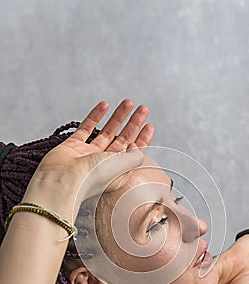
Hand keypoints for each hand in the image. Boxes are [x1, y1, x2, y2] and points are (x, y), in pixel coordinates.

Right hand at [25, 99, 154, 212]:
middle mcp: (104, 164)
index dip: (143, 139)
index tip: (149, 126)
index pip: (134, 153)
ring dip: (118, 117)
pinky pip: (86, 128)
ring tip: (129, 102)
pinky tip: (105, 105)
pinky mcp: (73, 146)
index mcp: (118, 172)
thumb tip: (136, 146)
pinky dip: (95, 116)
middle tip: (143, 109)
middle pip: (122, 140)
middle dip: (133, 124)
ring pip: (107, 132)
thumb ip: (134, 156)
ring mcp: (88, 154)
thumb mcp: (123, 166)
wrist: (63, 180)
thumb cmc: (93, 177)